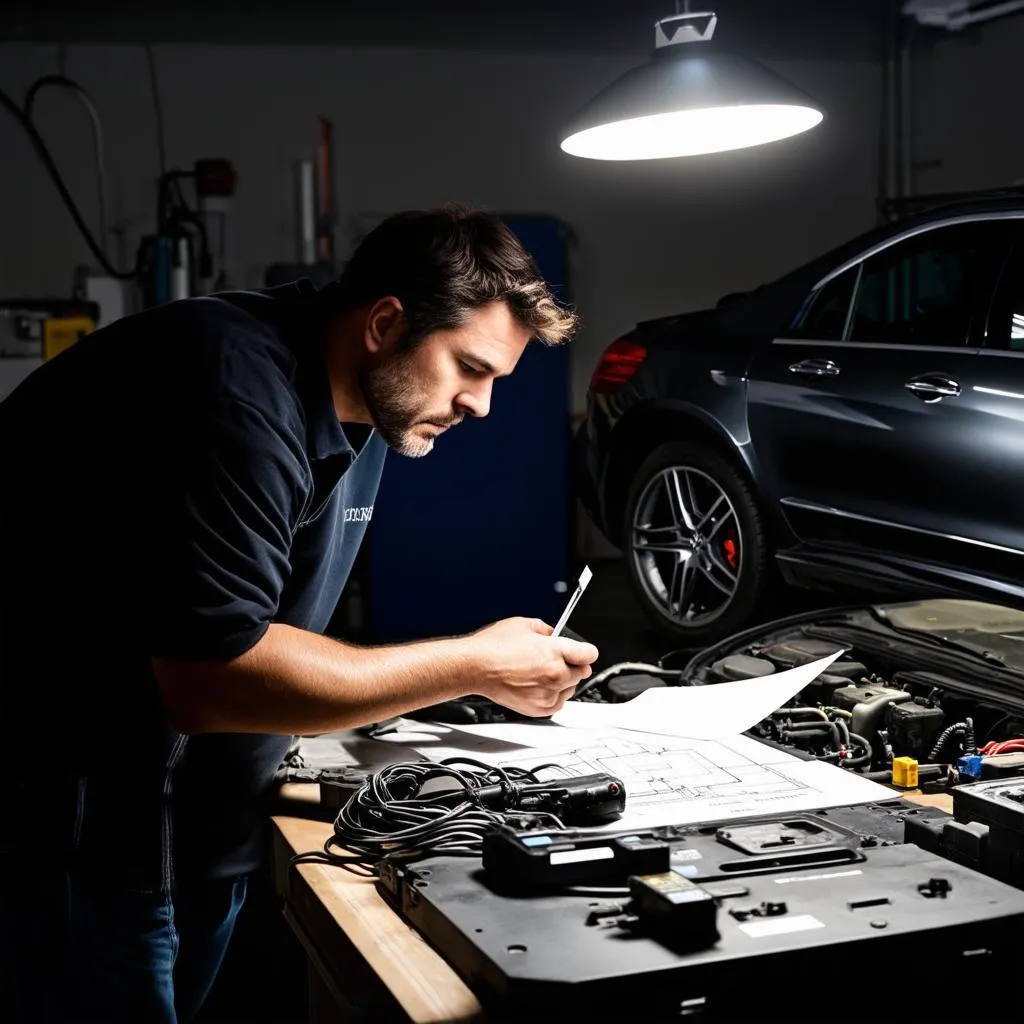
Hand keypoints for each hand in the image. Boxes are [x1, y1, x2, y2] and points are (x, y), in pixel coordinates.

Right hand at [466, 617, 599, 717]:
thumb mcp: (524, 625)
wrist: (474, 668)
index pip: (589, 654)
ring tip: (540, 672)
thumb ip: (546, 630)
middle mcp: (556, 675)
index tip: (582, 651)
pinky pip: (558, 702)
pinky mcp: (540, 708)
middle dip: (572, 664)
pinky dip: (552, 694)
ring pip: (571, 688)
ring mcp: (548, 694)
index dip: (585, 650)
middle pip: (582, 672)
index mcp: (556, 652)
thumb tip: (554, 635)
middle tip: (555, 659)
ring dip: (563, 681)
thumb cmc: (493, 647)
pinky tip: (537, 684)